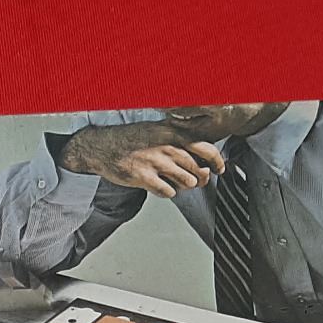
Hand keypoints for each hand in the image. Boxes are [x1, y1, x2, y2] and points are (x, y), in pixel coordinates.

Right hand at [58, 122, 224, 197]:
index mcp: (173, 133)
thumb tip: (198, 156)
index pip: (206, 148)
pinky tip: (159, 186)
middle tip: (196, 180)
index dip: (217, 161)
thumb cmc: (131, 139)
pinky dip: (167, 192)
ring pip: (185, 182)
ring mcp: (155, 162)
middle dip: (200, 178)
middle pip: (198, 169)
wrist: (102, 145)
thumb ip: (179, 139)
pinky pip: (167, 192)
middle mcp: (167, 147)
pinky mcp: (143, 177)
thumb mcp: (158, 130)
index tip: (220, 169)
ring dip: (183, 186)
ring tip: (173, 181)